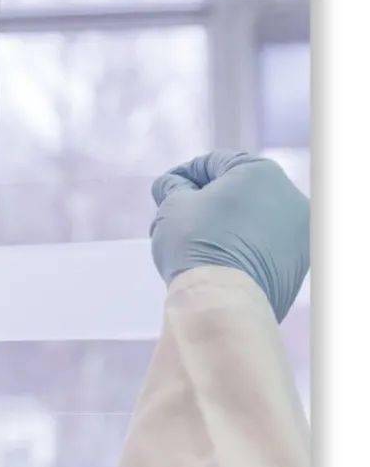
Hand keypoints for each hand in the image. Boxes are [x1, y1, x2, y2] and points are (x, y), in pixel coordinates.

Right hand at [150, 150, 309, 321]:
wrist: (222, 302)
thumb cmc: (195, 246)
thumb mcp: (172, 205)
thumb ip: (173, 186)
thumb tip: (173, 184)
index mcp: (262, 172)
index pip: (214, 163)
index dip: (183, 175)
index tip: (166, 193)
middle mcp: (291, 197)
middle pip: (238, 191)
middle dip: (205, 202)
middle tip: (176, 220)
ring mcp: (300, 233)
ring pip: (252, 219)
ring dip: (224, 225)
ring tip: (193, 245)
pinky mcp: (299, 264)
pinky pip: (264, 246)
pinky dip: (242, 248)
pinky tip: (216, 262)